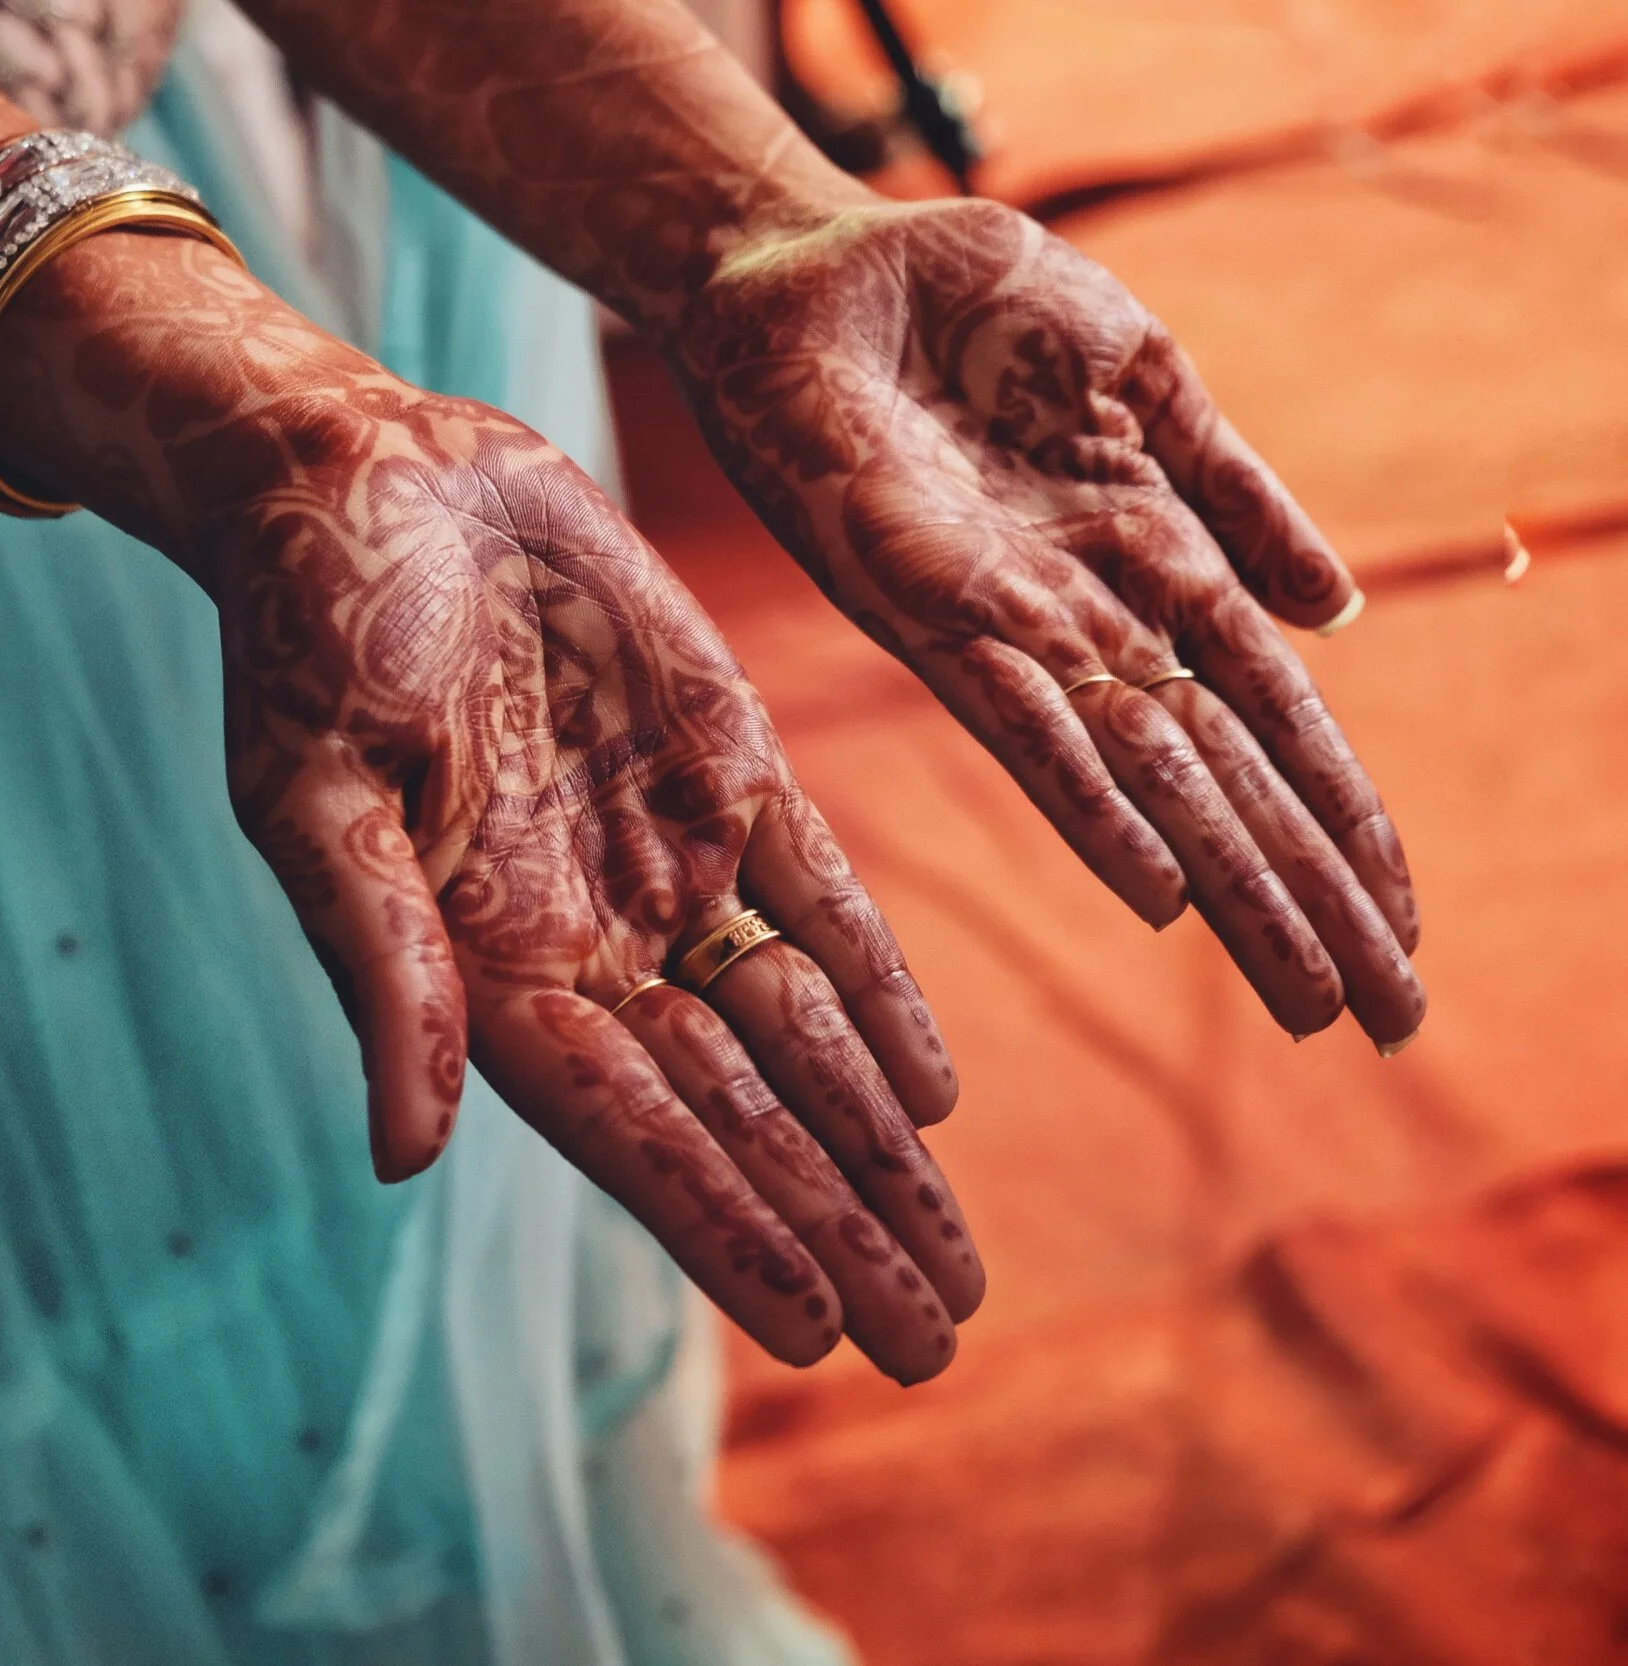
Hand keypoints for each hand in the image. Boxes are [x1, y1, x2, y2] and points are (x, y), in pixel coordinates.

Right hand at [0, 234, 984, 1379]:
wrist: (360, 475)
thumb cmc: (305, 631)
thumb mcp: (316, 798)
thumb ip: (383, 968)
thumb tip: (405, 1157)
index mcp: (481, 965)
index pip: (628, 1129)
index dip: (726, 1228)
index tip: (824, 1329)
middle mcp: (583, 936)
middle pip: (735, 1114)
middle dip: (835, 1225)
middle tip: (939, 1341)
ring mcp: (658, 855)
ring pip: (792, 1034)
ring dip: (875, 1147)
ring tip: (954, 1262)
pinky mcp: (718, 764)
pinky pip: (818, 900)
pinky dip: (877, 994)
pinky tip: (932, 1092)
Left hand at [669, 197, 1424, 1049]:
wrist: (813, 261)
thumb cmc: (963, 303)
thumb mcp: (1143, 374)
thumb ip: (1235, 491)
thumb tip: (1331, 611)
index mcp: (1153, 557)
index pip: (1273, 718)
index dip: (1341, 818)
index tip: (1406, 926)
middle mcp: (1089, 613)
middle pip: (1226, 779)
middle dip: (1310, 896)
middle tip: (1391, 1017)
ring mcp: (1012, 617)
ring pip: (1146, 780)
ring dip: (1232, 888)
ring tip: (1306, 996)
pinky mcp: (924, 601)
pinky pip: (1025, 724)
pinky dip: (1096, 805)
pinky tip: (1161, 893)